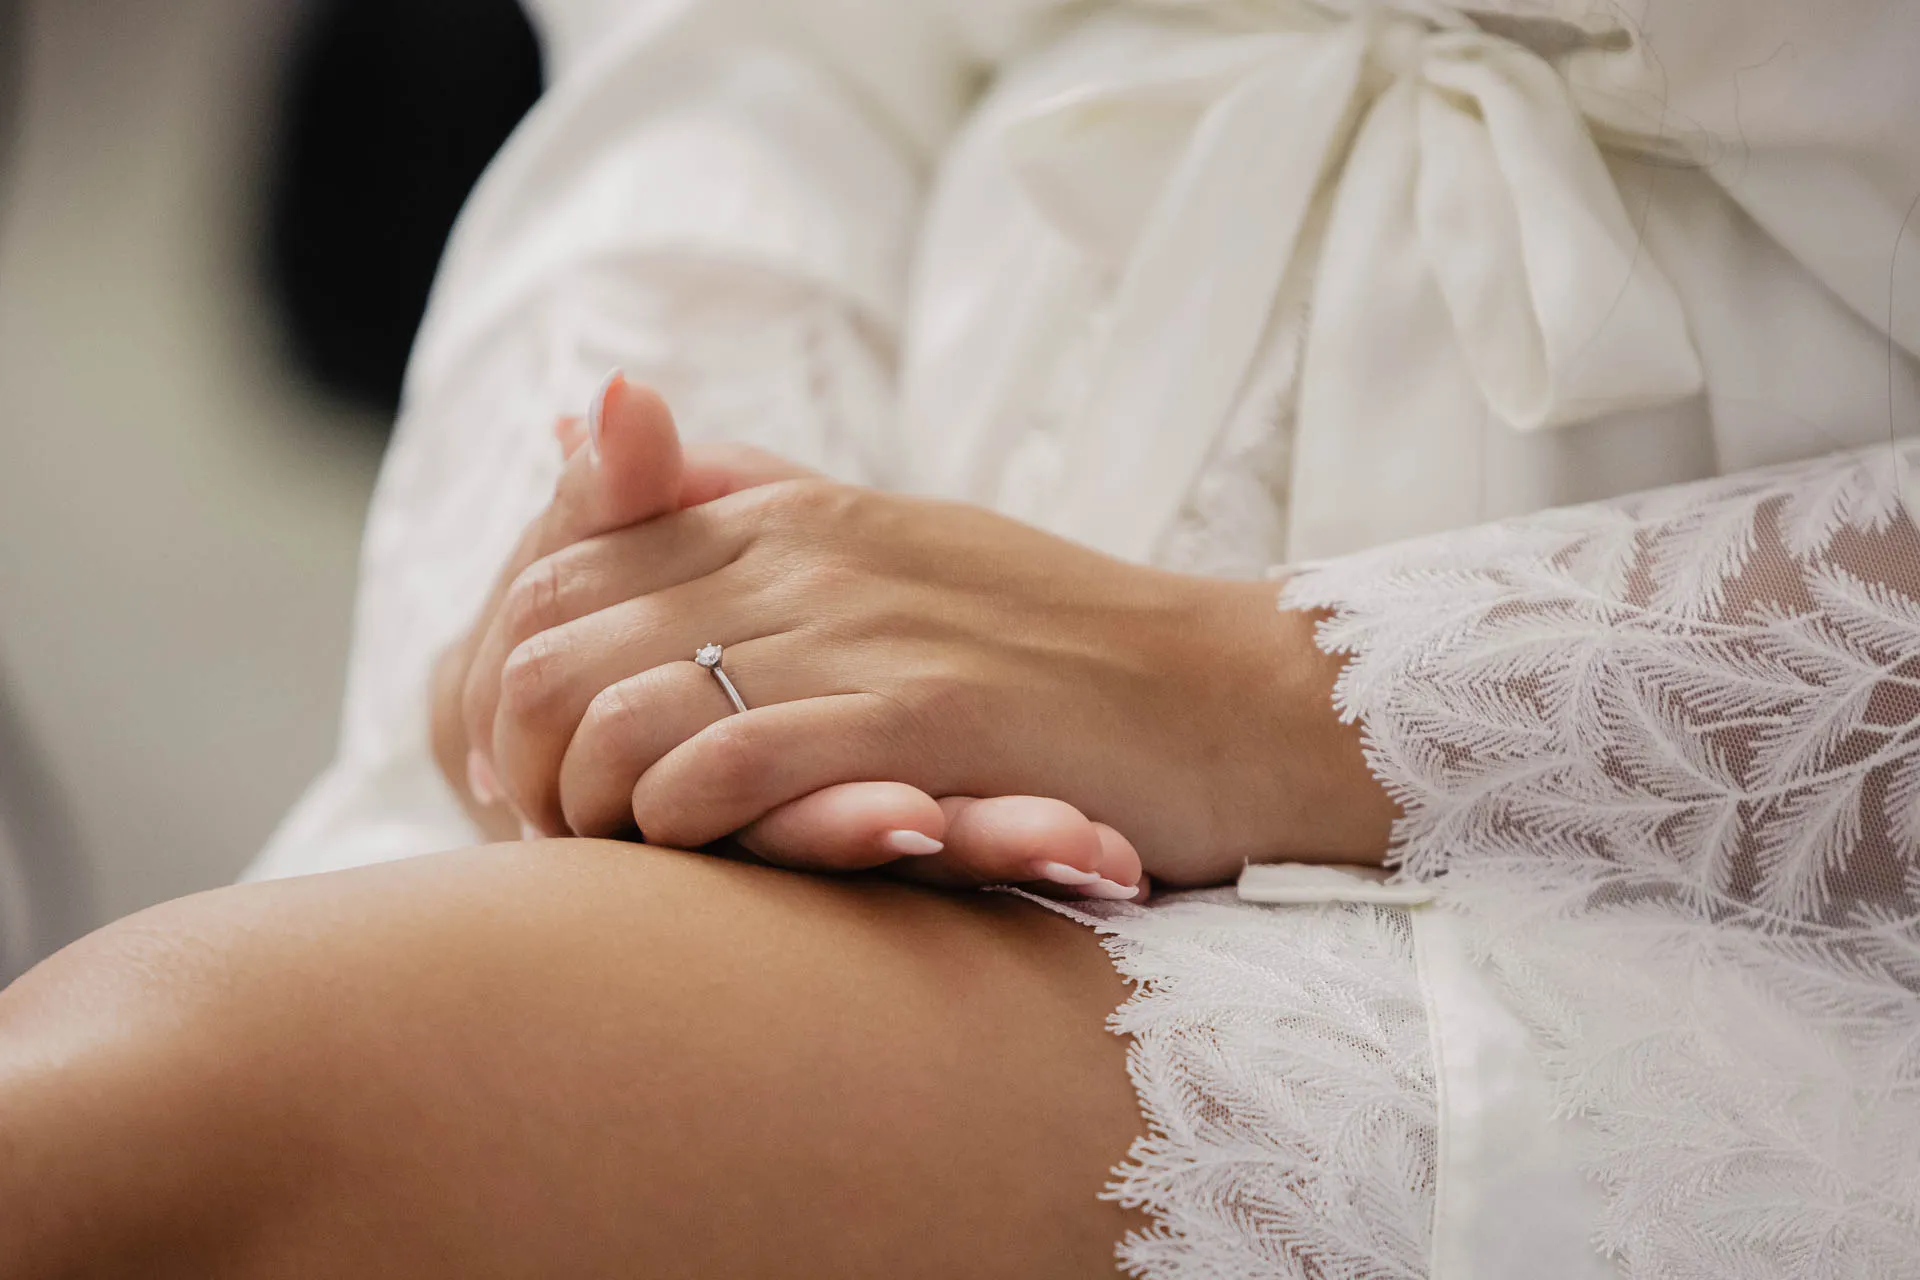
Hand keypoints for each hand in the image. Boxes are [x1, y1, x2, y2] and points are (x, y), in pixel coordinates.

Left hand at [435, 377, 1149, 896]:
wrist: (1232, 695)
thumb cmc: (1057, 649)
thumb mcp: (892, 549)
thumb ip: (744, 498)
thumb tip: (587, 428)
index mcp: (789, 510)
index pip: (557, 564)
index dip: (512, 680)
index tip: (541, 770)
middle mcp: (804, 553)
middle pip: (549, 639)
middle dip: (521, 756)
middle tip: (561, 839)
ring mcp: (863, 631)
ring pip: (616, 708)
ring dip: (591, 807)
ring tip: (629, 862)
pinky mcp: (924, 715)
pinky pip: (727, 762)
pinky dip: (683, 824)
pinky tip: (714, 859)